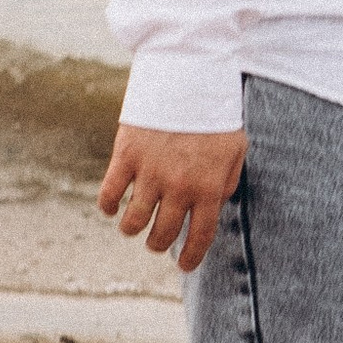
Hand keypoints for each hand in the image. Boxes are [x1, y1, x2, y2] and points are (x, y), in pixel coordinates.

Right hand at [99, 123, 246, 271]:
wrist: (188, 76)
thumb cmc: (215, 114)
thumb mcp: (236, 149)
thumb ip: (226, 182)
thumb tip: (214, 207)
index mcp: (209, 187)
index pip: (200, 236)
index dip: (192, 257)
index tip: (184, 267)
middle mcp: (179, 186)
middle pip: (162, 233)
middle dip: (158, 244)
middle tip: (155, 243)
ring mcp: (150, 173)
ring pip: (133, 221)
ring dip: (131, 229)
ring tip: (132, 227)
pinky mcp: (126, 156)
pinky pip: (109, 195)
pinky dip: (107, 207)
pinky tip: (110, 208)